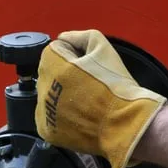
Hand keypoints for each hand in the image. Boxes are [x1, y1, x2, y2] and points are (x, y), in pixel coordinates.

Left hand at [35, 30, 166, 167]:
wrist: (124, 122)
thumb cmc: (115, 85)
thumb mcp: (102, 46)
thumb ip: (78, 36)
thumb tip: (64, 39)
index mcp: (52, 63)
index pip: (55, 49)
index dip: (74, 54)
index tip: (88, 65)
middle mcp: (43, 87)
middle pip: (50, 72)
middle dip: (65, 74)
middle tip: (89, 83)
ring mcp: (44, 111)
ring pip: (49, 95)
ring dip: (61, 95)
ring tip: (86, 101)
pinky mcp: (48, 131)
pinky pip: (49, 117)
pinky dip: (61, 115)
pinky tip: (79, 114)